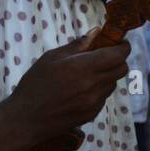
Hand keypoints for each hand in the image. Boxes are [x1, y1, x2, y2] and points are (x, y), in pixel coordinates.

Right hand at [6, 30, 129, 140]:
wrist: (27, 118)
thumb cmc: (34, 84)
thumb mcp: (50, 58)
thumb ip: (76, 45)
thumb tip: (96, 32)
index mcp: (83, 67)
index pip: (118, 55)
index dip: (123, 47)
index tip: (119, 43)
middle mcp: (93, 85)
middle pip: (122, 69)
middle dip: (118, 60)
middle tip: (104, 56)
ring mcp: (94, 101)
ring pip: (113, 83)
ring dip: (107, 75)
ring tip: (86, 75)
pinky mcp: (92, 113)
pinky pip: (103, 97)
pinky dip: (98, 90)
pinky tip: (79, 90)